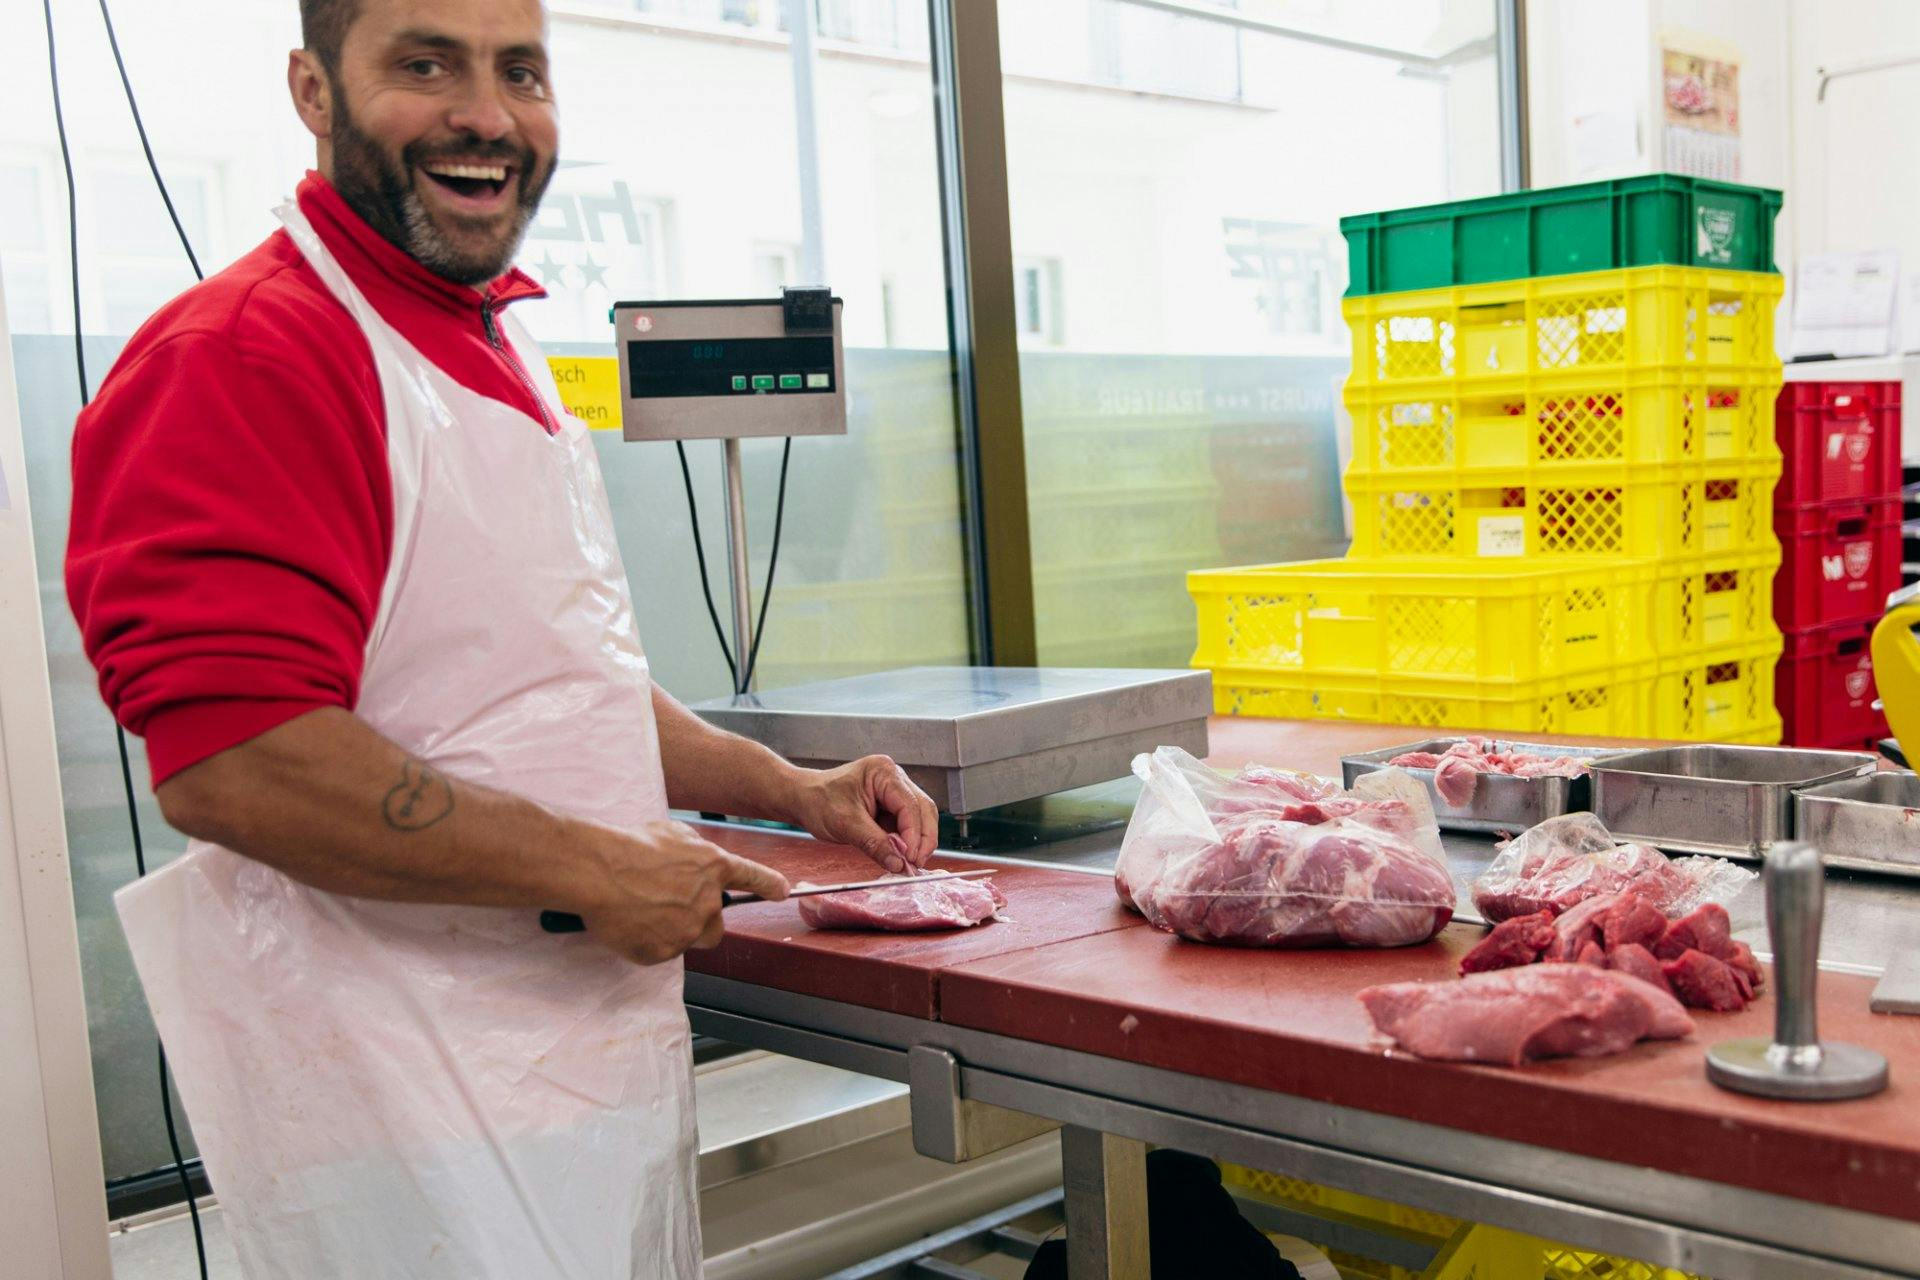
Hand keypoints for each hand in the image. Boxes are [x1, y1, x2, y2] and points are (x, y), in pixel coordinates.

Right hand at [575, 819, 788, 963]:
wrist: (599, 871)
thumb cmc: (630, 847)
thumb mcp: (673, 833)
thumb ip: (695, 850)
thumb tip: (695, 860)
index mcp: (714, 867)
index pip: (754, 878)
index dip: (769, 885)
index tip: (781, 891)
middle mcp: (708, 902)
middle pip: (716, 924)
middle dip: (699, 920)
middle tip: (668, 907)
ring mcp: (688, 930)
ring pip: (688, 939)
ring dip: (672, 931)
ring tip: (643, 911)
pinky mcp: (664, 952)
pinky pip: (660, 952)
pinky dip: (647, 942)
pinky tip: (630, 923)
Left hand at [789, 755, 939, 872]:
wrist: (803, 800)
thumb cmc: (818, 802)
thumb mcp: (846, 824)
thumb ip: (875, 844)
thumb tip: (899, 864)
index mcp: (884, 772)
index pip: (910, 805)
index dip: (915, 834)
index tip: (911, 859)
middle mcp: (894, 778)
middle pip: (923, 809)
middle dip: (922, 839)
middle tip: (916, 864)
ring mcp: (894, 792)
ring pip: (919, 818)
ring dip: (917, 842)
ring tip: (909, 863)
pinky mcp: (890, 806)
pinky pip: (906, 825)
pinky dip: (907, 842)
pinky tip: (901, 856)